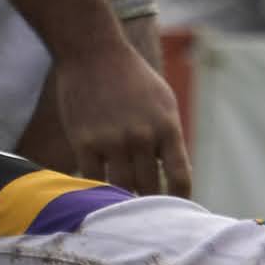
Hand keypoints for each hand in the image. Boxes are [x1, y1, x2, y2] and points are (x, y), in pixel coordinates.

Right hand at [23, 38, 189, 195]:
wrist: (93, 51)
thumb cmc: (132, 77)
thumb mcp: (164, 102)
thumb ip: (169, 138)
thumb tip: (174, 176)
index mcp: (167, 127)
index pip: (180, 177)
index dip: (179, 200)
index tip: (175, 211)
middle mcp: (141, 137)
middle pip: (150, 188)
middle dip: (149, 202)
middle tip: (146, 213)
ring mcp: (112, 140)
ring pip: (121, 189)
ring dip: (123, 200)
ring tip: (122, 207)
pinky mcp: (84, 142)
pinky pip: (92, 179)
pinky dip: (96, 188)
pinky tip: (97, 191)